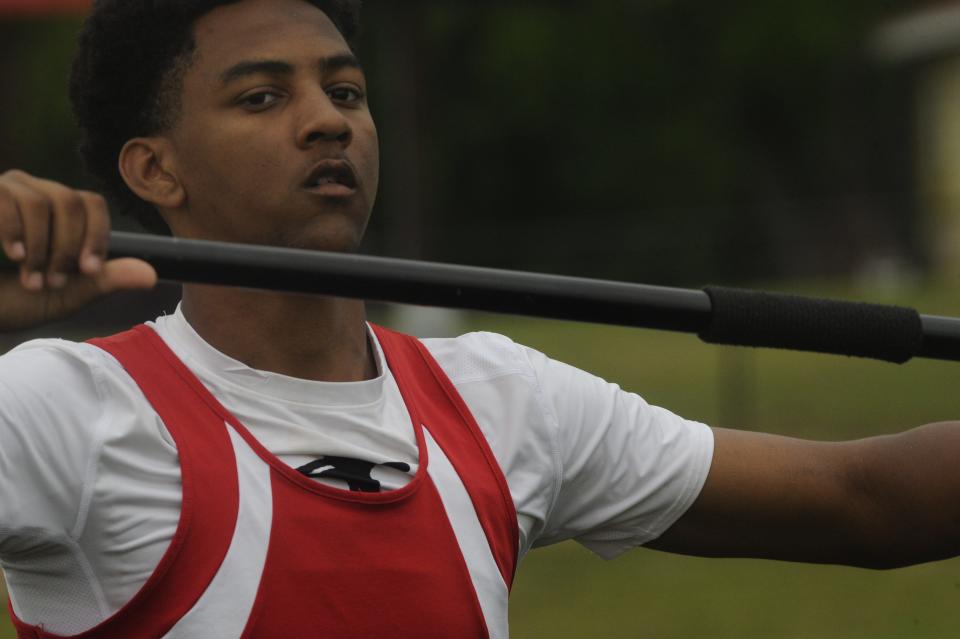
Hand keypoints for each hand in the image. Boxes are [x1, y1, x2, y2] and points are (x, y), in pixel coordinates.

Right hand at [0, 170, 156, 331]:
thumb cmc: (13, 299)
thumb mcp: (66, 294)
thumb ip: (105, 280)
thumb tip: (152, 275)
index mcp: (58, 212)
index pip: (92, 204)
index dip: (96, 235)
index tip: (89, 270)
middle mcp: (33, 192)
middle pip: (71, 201)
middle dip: (67, 248)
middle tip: (53, 283)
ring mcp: (4, 189)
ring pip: (41, 202)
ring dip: (40, 249)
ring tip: (29, 279)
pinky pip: (8, 201)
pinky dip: (14, 234)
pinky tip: (13, 256)